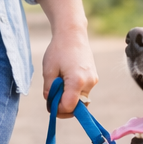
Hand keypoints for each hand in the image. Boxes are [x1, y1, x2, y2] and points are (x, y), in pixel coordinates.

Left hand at [37, 0, 97, 117]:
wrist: (72, 34)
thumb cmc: (58, 50)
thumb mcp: (48, 70)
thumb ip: (49, 90)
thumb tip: (51, 103)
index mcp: (77, 81)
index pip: (69, 107)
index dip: (57, 109)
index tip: (49, 103)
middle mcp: (89, 82)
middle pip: (77, 107)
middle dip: (63, 106)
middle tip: (52, 96)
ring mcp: (93, 80)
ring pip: (81, 101)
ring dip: (69, 99)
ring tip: (58, 86)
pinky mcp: (93, 77)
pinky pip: (83, 92)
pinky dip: (74, 93)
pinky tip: (65, 81)